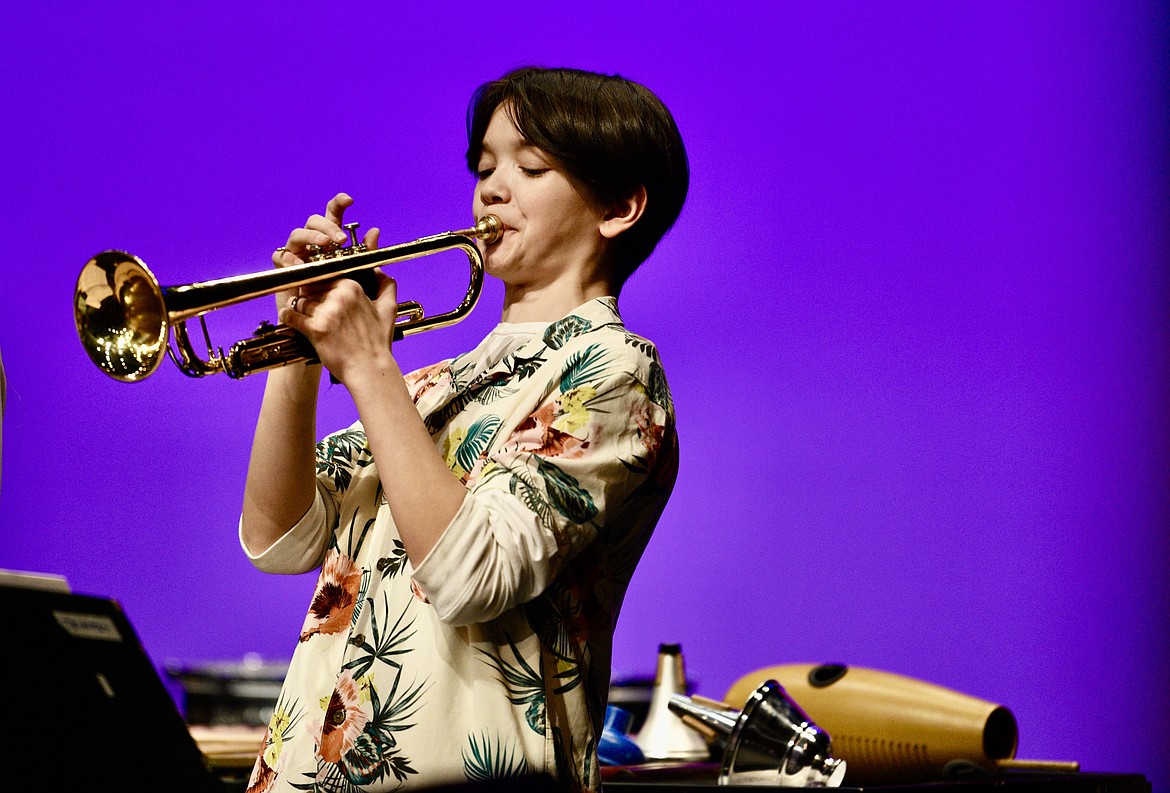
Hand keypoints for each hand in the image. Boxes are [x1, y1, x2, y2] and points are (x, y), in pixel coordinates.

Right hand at [272, 192, 381, 307]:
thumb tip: (375, 232)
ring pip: (297, 234)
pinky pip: (281, 256)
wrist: (326, 323)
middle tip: (341, 239)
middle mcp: (313, 244)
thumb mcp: (359, 274)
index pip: (332, 215)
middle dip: (328, 226)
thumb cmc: (341, 297)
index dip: (338, 204)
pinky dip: (290, 258)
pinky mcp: (285, 269)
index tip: (349, 200)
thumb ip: (366, 252)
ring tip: (324, 245)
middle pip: (314, 221)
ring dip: (312, 237)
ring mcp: (297, 254)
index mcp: (331, 240)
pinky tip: (300, 262)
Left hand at [275, 194, 399, 383]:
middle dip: (308, 295)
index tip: (316, 290)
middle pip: (310, 286)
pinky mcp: (315, 328)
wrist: (370, 370)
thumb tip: (379, 270)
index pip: (325, 275)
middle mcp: (338, 296)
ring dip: (298, 307)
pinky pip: (291, 315)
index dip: (319, 283)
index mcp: (353, 287)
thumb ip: (386, 285)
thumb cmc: (378, 343)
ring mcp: (326, 312)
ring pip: (300, 300)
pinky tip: (289, 319)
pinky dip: (287, 317)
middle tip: (308, 304)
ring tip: (301, 314)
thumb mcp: (388, 309)